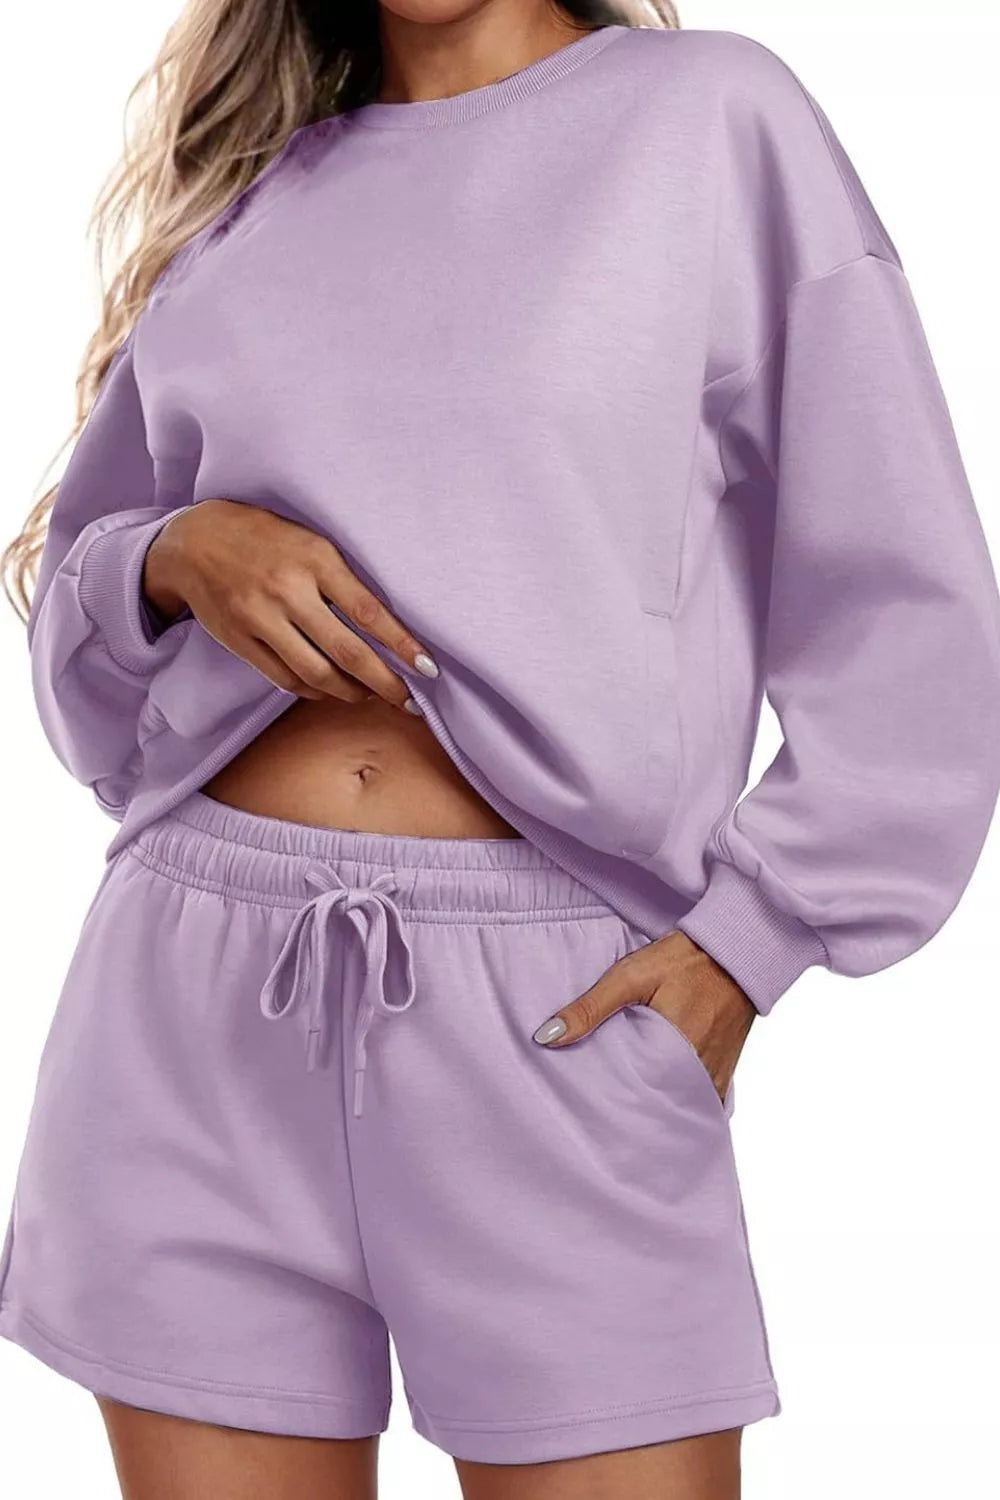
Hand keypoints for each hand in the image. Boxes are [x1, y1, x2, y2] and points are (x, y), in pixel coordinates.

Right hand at [143, 499, 437, 706]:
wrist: (193, 542)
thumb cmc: (265, 538)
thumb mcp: (310, 542)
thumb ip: (343, 578)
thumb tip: (387, 626)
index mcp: (315, 559)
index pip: (370, 612)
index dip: (402, 645)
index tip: (428, 668)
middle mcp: (288, 590)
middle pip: (347, 652)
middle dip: (385, 683)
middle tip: (410, 702)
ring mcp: (260, 618)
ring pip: (317, 673)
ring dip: (351, 693)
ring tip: (373, 696)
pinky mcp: (240, 641)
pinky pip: (286, 679)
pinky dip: (315, 691)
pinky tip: (334, 691)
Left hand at [532, 931, 755, 1101]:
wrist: (735, 950)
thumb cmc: (683, 960)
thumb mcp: (630, 976)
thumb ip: (590, 1008)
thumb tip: (547, 1038)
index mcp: (672, 1053)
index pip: (635, 1098)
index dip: (611, 1104)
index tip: (589, 1109)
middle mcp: (698, 1072)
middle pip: (656, 1105)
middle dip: (632, 1110)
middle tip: (603, 1112)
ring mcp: (715, 1074)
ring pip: (679, 1104)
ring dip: (657, 1104)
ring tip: (627, 1107)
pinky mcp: (725, 1070)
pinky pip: (700, 1097)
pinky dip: (681, 1098)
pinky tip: (661, 1095)